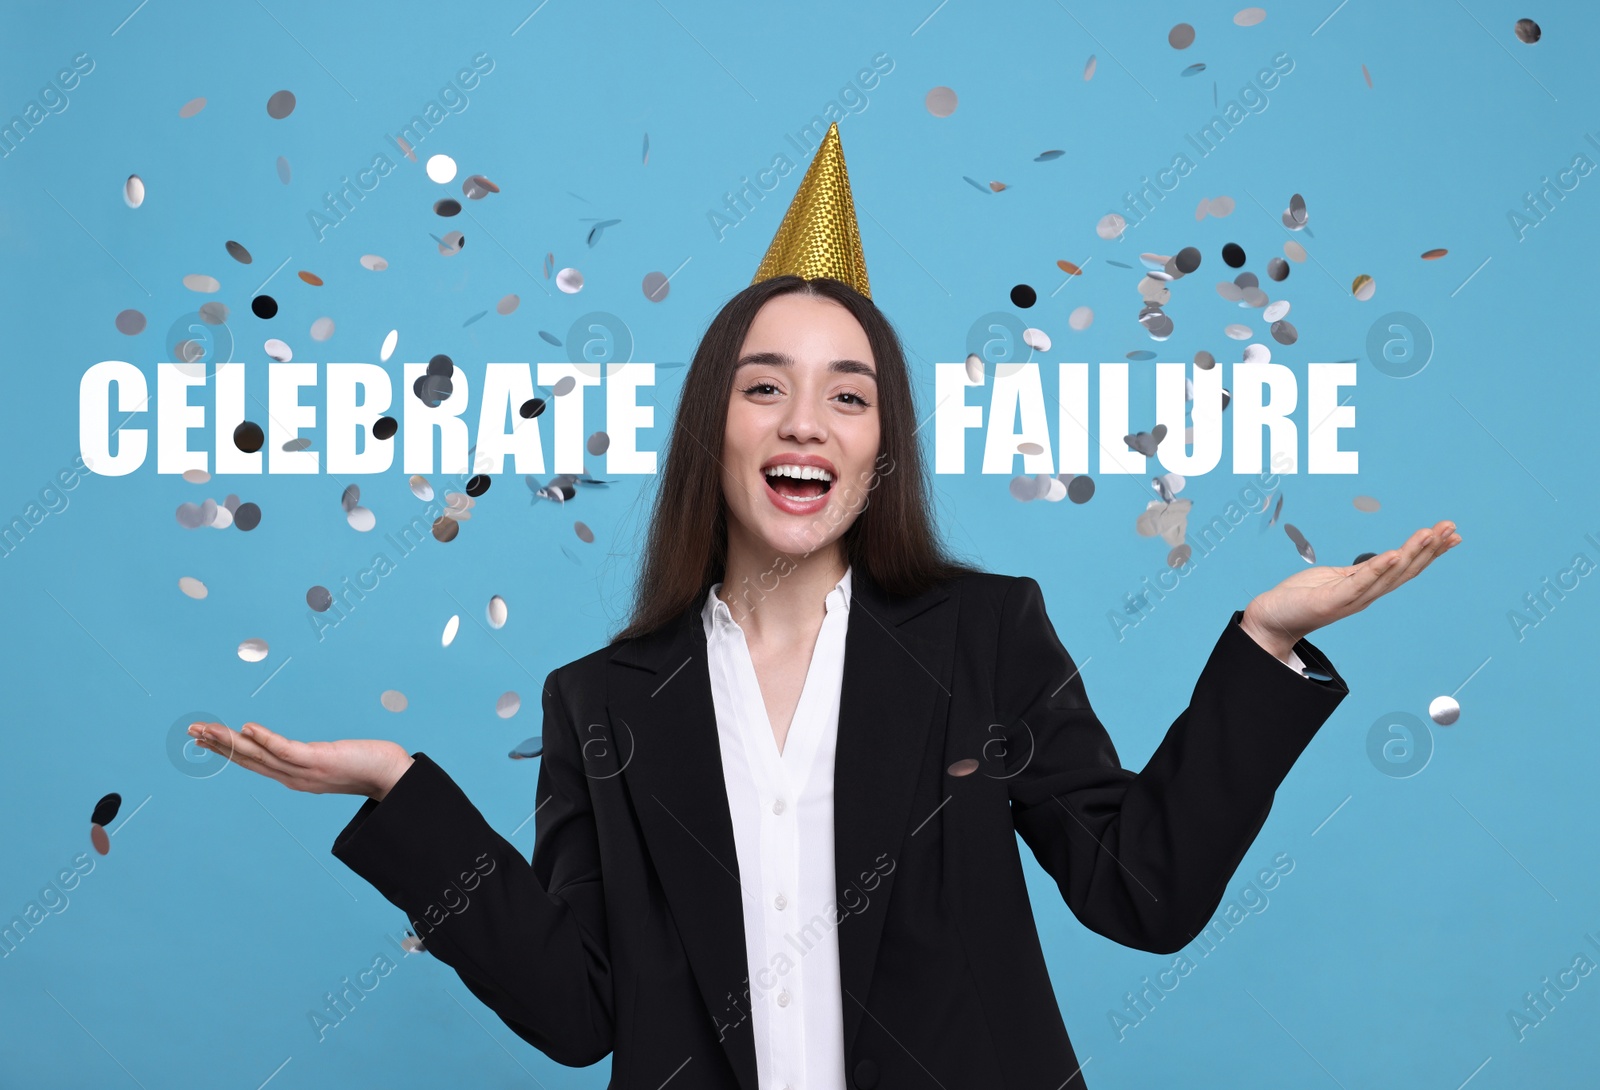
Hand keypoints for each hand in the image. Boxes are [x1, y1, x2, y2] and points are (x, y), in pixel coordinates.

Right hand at [186, 721, 414, 800]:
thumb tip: (299, 751)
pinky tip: (247, 727)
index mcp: (293, 776)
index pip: (252, 761)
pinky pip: (286, 749)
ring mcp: (304, 770)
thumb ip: (310, 757)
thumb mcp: (329, 761)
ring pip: (259, 754)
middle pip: (248, 758)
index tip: (203, 738)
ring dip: (230, 741)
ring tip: (206, 729)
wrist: (393, 777)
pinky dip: (266, 739)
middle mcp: (293, 776)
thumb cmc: (366, 764)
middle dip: (218, 744)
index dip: (226, 749)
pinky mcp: (319, 760)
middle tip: (191, 730)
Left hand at [1240, 519, 1463, 659]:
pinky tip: (1394, 554)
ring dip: (1411, 553)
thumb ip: (1358, 572)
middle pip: (1405, 570)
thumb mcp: (1335, 578)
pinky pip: (1358, 583)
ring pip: (1388, 575)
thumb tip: (1378, 561)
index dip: (1428, 552)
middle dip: (1430, 549)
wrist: (1270, 619)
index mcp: (1366, 587)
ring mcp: (1350, 599)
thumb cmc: (1301, 597)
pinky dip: (1378, 569)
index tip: (1450, 534)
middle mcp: (1365, 595)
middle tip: (1452, 529)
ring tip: (1431, 534)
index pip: (1404, 567)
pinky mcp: (1332, 601)